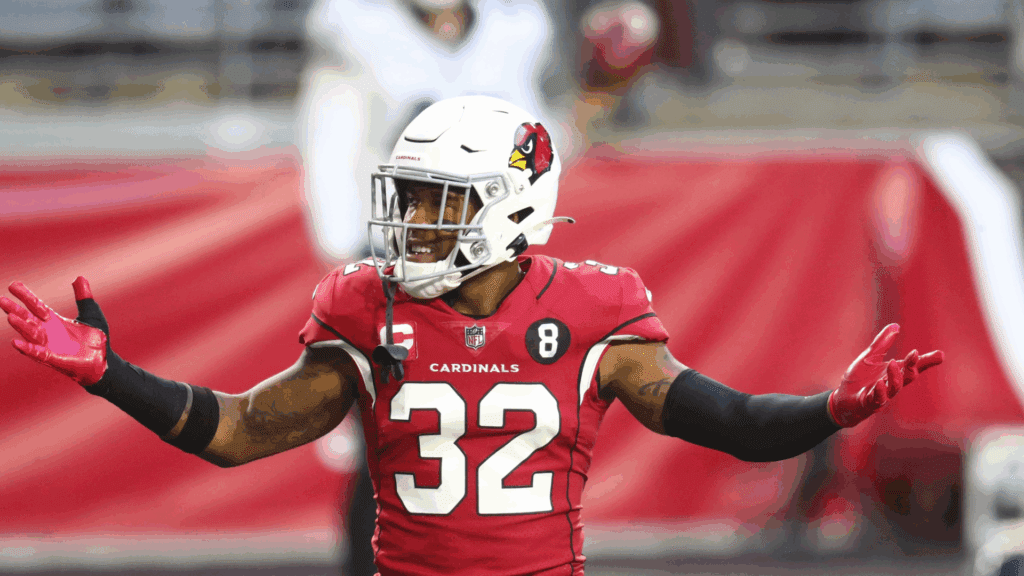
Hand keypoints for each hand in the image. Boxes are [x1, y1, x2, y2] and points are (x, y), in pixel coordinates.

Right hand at [1, 277, 108, 385]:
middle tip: (1, 300)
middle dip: (16, 310)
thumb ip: (84, 297)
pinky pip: (39, 354)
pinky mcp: (56, 359)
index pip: (36, 306)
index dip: (25, 296)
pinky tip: (16, 343)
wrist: (105, 362)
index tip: (12, 285)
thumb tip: (79, 277)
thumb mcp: (91, 314)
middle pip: (28, 319)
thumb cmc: (96, 339)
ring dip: (21, 326)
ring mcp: (50, 346)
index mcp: (55, 321)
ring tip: (10, 316)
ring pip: (31, 334)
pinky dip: (28, 349)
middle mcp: (49, 333)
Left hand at [828, 323, 944, 427]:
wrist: (843, 398)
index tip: (940, 355)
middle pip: (907, 377)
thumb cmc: (859, 377)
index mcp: (894, 373)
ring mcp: (882, 395)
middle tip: (915, 354)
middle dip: (913, 366)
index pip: (913, 367)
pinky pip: (878, 399)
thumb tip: (895, 325)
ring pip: (894, 388)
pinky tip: (879, 383)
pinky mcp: (870, 403)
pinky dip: (880, 392)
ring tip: (892, 363)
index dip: (926, 361)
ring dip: (895, 376)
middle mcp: (892, 384)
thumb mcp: (870, 356)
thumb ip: (882, 343)